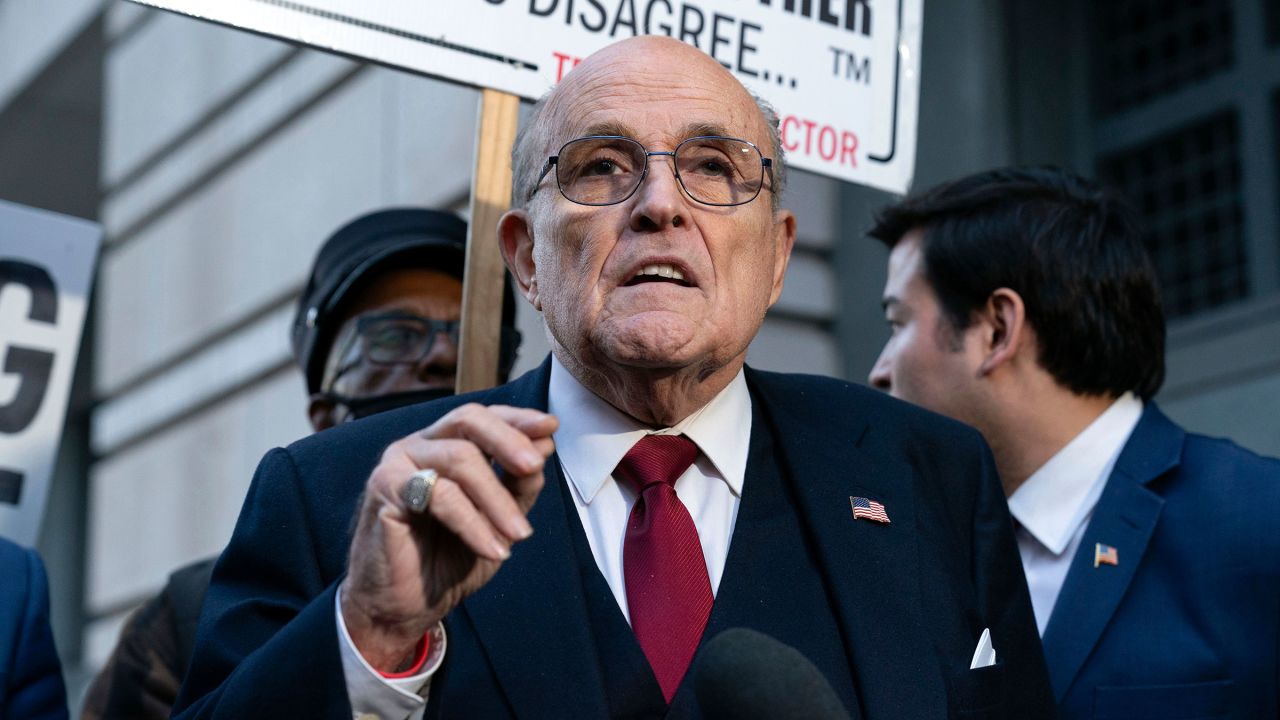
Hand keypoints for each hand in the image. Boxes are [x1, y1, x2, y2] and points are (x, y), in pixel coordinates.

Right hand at [339, 404, 557, 671]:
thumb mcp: (497, 520)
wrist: (404, 606)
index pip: (483, 417)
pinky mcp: (384, 488)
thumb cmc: (447, 559)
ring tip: (520, 535)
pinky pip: (441, 495)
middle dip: (509, 441)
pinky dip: (473, 523)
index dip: (517, 419)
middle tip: (535, 466)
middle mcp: (420, 445)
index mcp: (444, 445)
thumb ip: (517, 484)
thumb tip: (546, 445)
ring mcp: (398, 462)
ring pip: (460, 458)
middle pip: (468, 420)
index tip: (551, 427)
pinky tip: (493, 550)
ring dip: (498, 499)